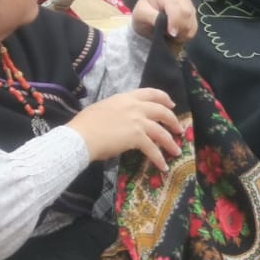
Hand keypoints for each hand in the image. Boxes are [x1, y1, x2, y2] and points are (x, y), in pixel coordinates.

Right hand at [66, 88, 183, 171]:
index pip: (150, 93)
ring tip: (176, 151)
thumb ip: (117, 110)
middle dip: (173, 121)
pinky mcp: (137, 137)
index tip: (171, 104)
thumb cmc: (85, 124)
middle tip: (178, 129)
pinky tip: (162, 166)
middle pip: (162, 111)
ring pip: (161, 132)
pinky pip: (153, 149)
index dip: (164, 98)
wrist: (80, 137)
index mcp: (125, 98)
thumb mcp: (103, 108)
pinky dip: (159, 159)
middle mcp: (134, 107)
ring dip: (171, 143)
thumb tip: (122, 118)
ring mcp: (137, 121)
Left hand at [133, 0, 195, 41]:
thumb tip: (166, 25)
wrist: (146, 15)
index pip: (175, 4)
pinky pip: (194, 25)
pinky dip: (187, 33)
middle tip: (170, 36)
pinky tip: (177, 34)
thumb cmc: (141, 14)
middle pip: (187, 11)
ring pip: (192, 19)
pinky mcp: (192, 10)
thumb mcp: (140, 15)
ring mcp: (187, 0)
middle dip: (181, 28)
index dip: (175, 21)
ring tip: (171, 35)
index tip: (172, 34)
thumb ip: (152, 18)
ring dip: (183, 32)